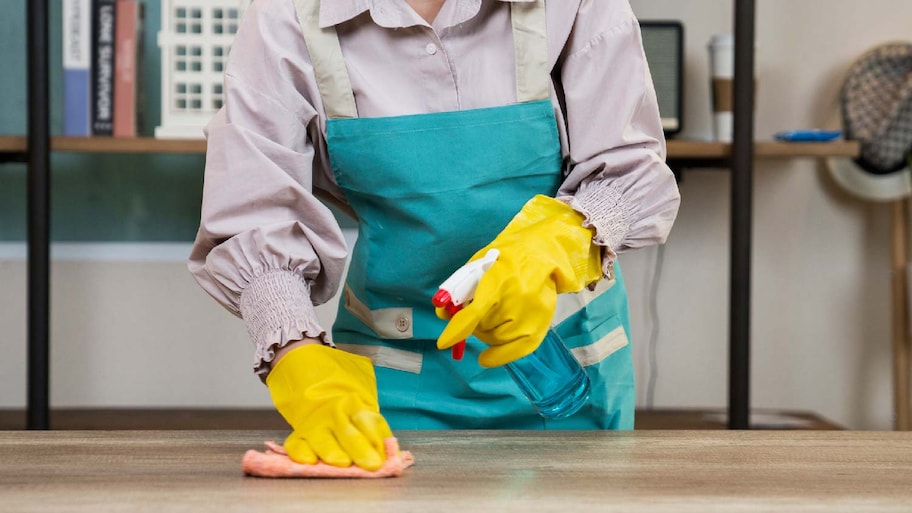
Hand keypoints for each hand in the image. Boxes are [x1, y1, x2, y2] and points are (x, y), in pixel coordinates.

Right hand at [266, 344, 392, 470]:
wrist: (311, 380)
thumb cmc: (346, 403)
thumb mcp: (366, 406)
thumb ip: (378, 430)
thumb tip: (393, 454)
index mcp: (352, 403)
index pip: (365, 419)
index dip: (376, 438)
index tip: (383, 457)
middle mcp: (332, 412)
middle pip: (346, 431)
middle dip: (359, 448)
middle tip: (371, 463)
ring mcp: (314, 424)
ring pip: (321, 439)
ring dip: (331, 451)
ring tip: (342, 463)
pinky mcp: (298, 434)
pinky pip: (296, 445)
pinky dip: (300, 453)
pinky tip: (309, 461)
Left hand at [436, 195, 601, 366]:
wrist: (541, 254)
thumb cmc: (505, 259)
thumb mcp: (479, 265)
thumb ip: (460, 288)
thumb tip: (443, 313)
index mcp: (500, 279)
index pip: (475, 311)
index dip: (458, 328)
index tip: (444, 343)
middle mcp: (517, 301)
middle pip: (481, 327)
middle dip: (473, 322)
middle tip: (482, 307)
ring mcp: (530, 317)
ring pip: (493, 338)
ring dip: (486, 331)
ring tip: (495, 312)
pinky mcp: (539, 328)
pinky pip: (513, 352)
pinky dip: (497, 356)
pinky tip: (486, 358)